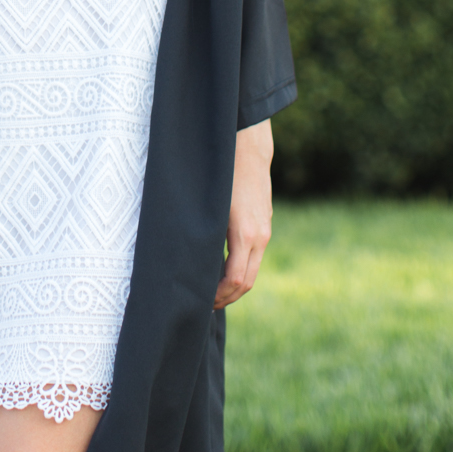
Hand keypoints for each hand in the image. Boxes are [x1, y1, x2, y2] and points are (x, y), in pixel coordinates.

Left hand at [214, 118, 272, 308]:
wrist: (247, 146)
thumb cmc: (220, 173)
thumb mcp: (208, 205)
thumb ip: (204, 234)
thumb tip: (187, 261)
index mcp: (244, 234)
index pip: (235, 280)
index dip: (218, 296)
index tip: (199, 300)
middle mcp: (260, 236)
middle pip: (247, 282)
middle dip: (226, 298)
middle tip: (203, 305)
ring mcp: (265, 229)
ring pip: (252, 269)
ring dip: (234, 285)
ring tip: (211, 291)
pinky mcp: (265, 222)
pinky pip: (254, 255)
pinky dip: (241, 268)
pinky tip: (222, 267)